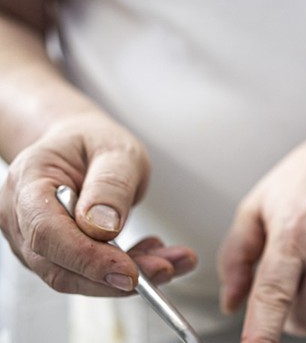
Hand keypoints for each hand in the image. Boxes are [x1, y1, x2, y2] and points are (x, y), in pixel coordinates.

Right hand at [0, 112, 196, 295]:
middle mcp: (21, 216)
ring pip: (78, 276)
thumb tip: (104, 227)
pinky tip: (158, 257)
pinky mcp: (57, 255)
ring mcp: (34, 240)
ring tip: (171, 261)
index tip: (128, 270)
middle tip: (163, 269)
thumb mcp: (116, 151)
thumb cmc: (93, 142)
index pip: (47, 233)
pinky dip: (128, 270)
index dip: (87, 258)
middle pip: (60, 265)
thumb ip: (111, 186)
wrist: (81, 145)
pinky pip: (90, 274)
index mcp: (29, 181)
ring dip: (128, 276)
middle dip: (114, 276)